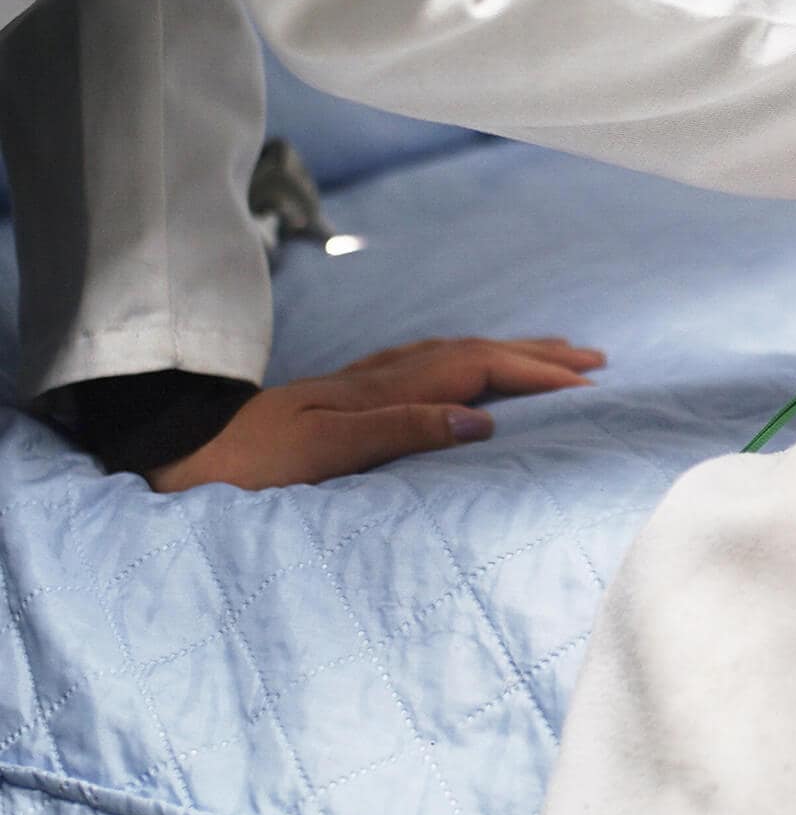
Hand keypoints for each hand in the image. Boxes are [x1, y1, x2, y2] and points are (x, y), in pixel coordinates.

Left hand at [145, 337, 604, 492]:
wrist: (181, 447)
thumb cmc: (249, 463)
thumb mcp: (324, 455)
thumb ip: (402, 429)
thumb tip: (480, 417)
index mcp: (386, 389)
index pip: (480, 369)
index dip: (537, 374)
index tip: (590, 384)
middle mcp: (382, 374)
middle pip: (477, 351)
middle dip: (538, 354)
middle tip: (596, 360)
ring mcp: (367, 380)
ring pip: (457, 352)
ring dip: (511, 352)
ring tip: (554, 356)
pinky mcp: (352, 392)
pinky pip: (434, 362)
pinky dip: (472, 359)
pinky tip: (472, 369)